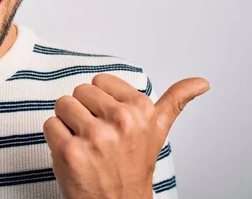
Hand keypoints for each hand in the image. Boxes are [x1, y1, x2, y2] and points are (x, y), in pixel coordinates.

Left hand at [43, 73, 209, 198]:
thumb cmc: (132, 169)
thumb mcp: (157, 132)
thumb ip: (175, 102)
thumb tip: (202, 82)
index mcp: (141, 110)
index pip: (99, 81)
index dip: (100, 103)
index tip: (111, 123)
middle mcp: (121, 120)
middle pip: (79, 91)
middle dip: (83, 112)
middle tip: (97, 138)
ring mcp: (95, 136)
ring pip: (62, 105)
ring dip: (68, 125)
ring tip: (85, 145)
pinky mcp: (70, 151)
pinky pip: (50, 124)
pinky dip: (55, 139)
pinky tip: (73, 155)